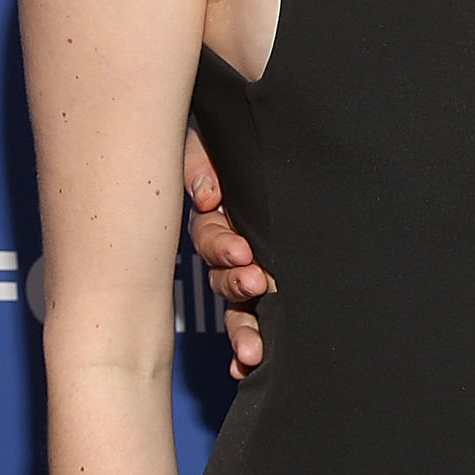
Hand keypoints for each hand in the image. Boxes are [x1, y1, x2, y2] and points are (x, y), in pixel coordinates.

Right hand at [184, 125, 270, 378]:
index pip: (212, 233)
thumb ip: (201, 159)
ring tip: (253, 352)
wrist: (273, 108)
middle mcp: (232, 238)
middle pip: (223, 272)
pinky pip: (253, 316)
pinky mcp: (269, 282)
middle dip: (237, 285)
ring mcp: (249, 264)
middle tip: (256, 284)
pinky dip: (246, 344)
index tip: (244, 252)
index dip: (223, 245)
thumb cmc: (247, 123)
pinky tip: (247, 367)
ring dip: (242, 327)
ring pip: (237, 301)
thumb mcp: (213, 134)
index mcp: (220, 205)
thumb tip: (207, 197)